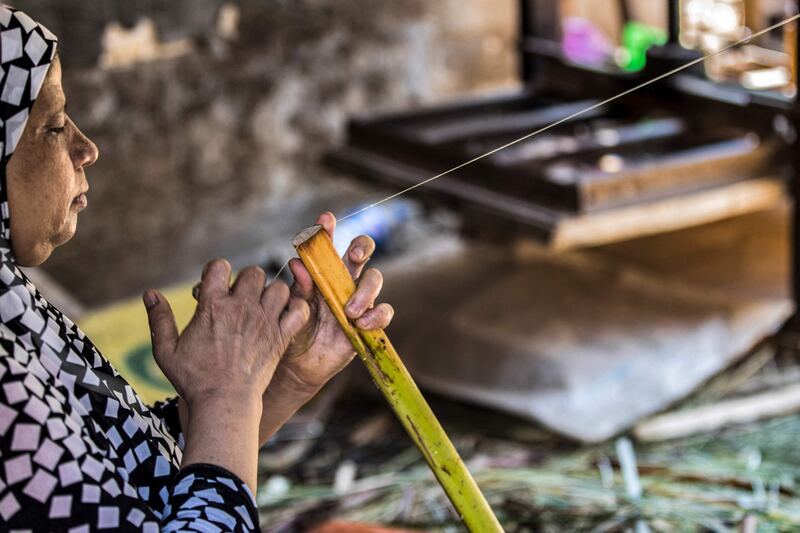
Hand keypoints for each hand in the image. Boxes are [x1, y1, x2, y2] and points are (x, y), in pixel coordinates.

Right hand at [144, 259, 309, 489]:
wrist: (224, 402)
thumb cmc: (193, 379)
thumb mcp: (166, 351)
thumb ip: (159, 320)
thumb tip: (149, 294)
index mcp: (212, 305)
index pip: (220, 266)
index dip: (218, 271)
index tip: (216, 286)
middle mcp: (241, 307)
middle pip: (255, 272)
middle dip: (248, 281)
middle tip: (243, 299)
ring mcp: (264, 320)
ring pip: (280, 287)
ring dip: (273, 294)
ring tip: (264, 309)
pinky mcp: (281, 336)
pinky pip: (299, 309)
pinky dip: (297, 309)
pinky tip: (285, 318)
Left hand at [283, 212, 394, 390]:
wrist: (298, 365)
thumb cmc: (293, 330)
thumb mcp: (291, 309)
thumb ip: (298, 288)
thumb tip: (297, 263)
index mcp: (321, 271)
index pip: (326, 244)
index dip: (328, 229)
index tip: (325, 219)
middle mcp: (343, 280)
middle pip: (361, 251)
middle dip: (361, 246)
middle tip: (354, 255)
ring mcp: (358, 299)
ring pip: (374, 279)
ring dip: (365, 291)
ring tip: (348, 310)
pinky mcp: (370, 321)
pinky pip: (383, 311)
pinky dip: (376, 315)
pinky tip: (360, 324)